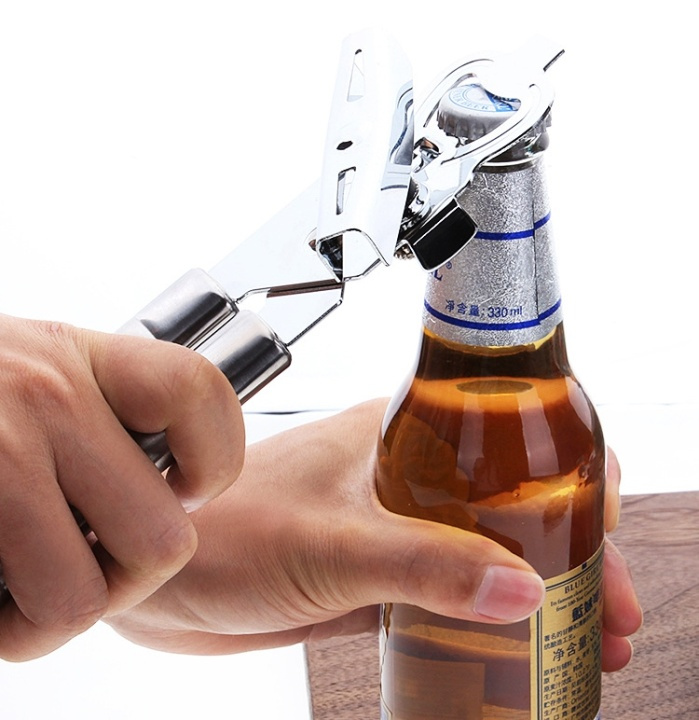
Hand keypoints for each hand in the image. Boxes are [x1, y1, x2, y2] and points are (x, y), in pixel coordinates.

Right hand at [0, 314, 243, 659]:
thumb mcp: (41, 369)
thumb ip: (107, 413)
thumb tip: (180, 488)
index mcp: (83, 356)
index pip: (201, 394)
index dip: (214, 460)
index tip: (182, 486)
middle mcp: (42, 397)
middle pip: (162, 539)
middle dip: (127, 572)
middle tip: (86, 556)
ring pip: (80, 599)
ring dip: (52, 612)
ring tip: (21, 578)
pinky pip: (5, 622)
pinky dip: (0, 625)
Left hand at [107, 400, 640, 671]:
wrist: (161, 574)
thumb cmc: (224, 529)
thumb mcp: (332, 545)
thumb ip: (423, 566)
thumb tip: (520, 591)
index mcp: (397, 435)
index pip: (505, 436)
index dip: (567, 472)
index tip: (608, 518)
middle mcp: (401, 475)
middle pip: (509, 504)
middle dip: (568, 552)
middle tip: (610, 606)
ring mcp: (389, 528)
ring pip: (483, 554)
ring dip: (535, 592)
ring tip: (587, 638)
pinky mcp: (371, 576)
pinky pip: (446, 595)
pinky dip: (486, 620)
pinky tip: (515, 650)